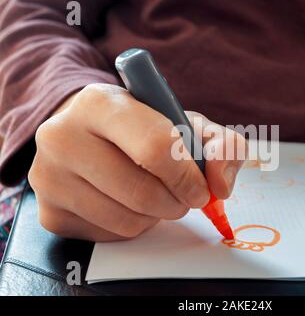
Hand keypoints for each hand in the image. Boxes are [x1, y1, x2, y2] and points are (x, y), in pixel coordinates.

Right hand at [29, 83, 245, 240]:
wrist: (91, 133)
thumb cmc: (144, 128)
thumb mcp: (187, 124)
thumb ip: (221, 145)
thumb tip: (220, 185)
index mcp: (101, 102)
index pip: (155, 148)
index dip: (187, 176)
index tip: (200, 188)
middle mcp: (63, 136)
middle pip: (141, 192)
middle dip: (176, 202)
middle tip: (181, 196)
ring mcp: (49, 177)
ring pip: (127, 219)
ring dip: (156, 215)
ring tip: (152, 193)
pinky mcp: (50, 213)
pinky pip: (110, 235)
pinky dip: (132, 226)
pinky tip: (127, 203)